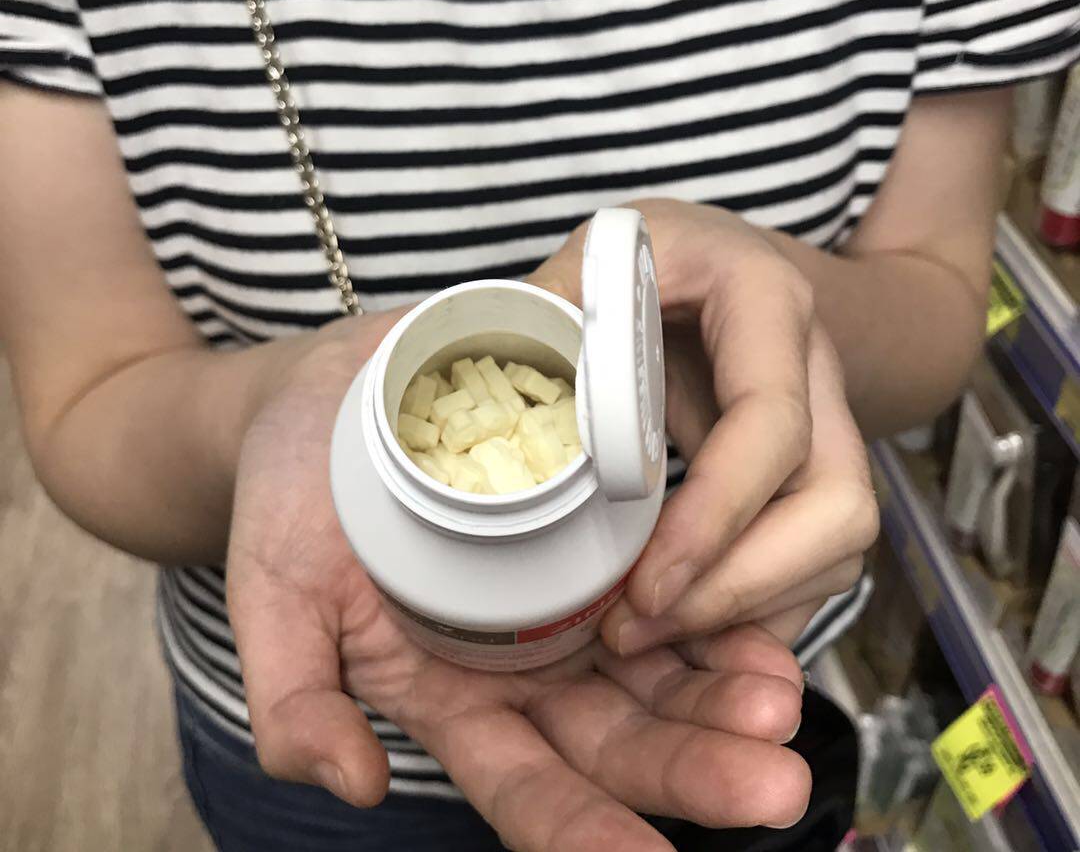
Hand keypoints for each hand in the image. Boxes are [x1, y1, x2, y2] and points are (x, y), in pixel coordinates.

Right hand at [227, 302, 811, 851]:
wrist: (333, 399)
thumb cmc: (290, 498)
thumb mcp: (273, 595)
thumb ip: (297, 700)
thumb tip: (353, 784)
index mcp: (450, 698)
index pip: (528, 787)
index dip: (588, 833)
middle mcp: (521, 664)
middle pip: (618, 736)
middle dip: (694, 764)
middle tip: (774, 779)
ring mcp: (564, 600)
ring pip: (658, 666)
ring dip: (722, 687)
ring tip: (780, 694)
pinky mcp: (591, 533)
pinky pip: (664, 576)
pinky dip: (713, 599)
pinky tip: (761, 610)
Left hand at [531, 199, 878, 654]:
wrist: (730, 265)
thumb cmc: (660, 256)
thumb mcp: (600, 253)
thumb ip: (547, 305)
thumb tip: (450, 373)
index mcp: (765, 302)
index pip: (770, 419)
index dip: (716, 510)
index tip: (646, 583)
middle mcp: (815, 373)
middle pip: (837, 507)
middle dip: (741, 586)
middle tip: (636, 626)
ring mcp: (825, 430)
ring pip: (834, 549)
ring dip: (744, 610)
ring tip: (641, 636)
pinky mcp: (807, 478)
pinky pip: (811, 567)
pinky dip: (750, 611)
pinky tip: (676, 628)